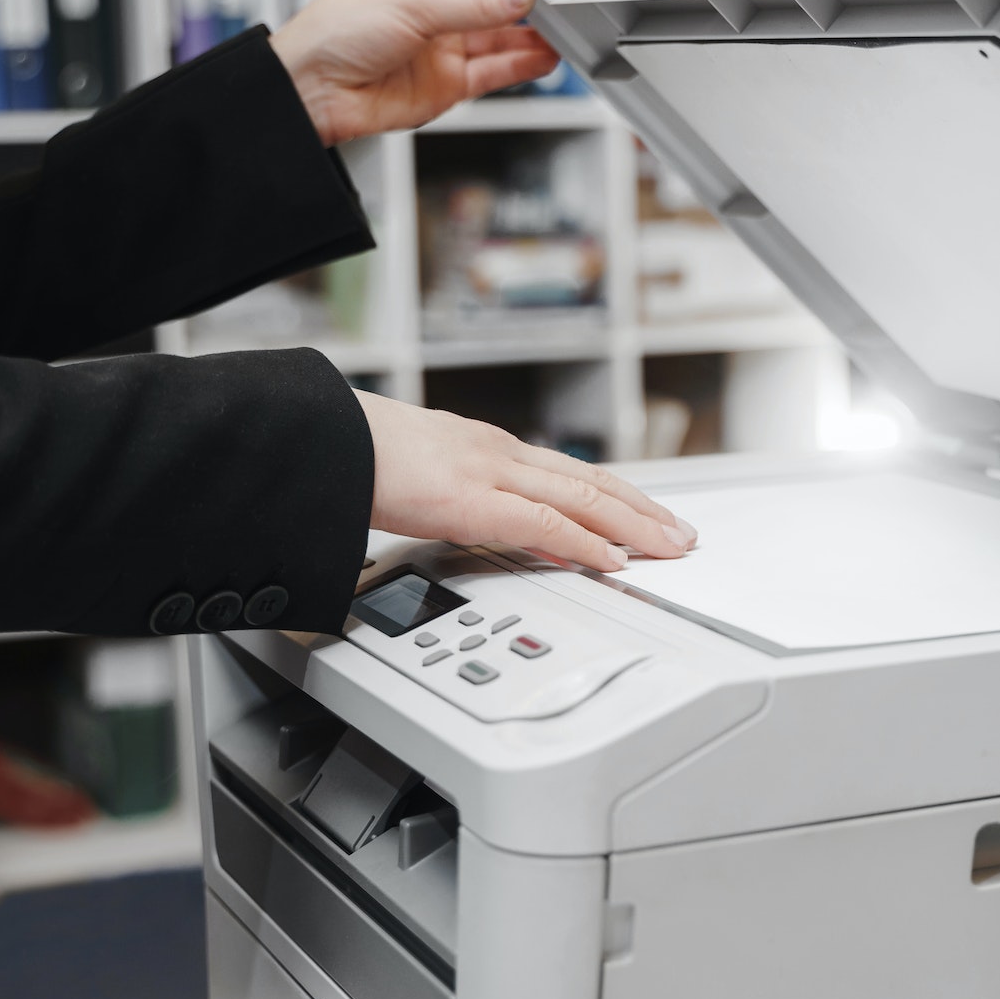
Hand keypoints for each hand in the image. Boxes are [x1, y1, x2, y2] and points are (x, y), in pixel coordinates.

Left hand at [270, 0, 578, 147]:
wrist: (313, 91)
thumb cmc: (338, 32)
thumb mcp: (412, 6)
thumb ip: (473, 6)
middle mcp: (439, 5)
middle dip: (534, 1)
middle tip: (566, 6)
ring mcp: (445, 46)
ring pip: (503, 37)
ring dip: (534, 36)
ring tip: (562, 36)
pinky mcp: (449, 84)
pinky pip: (495, 71)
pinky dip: (521, 66)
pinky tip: (544, 59)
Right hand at [357, 391, 696, 572]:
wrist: (319, 439)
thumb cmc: (355, 459)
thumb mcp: (427, 483)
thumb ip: (471, 507)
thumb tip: (507, 535)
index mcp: (488, 449)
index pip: (570, 472)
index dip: (616, 495)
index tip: (646, 516)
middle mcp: (500, 454)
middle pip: (590, 482)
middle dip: (642, 510)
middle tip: (680, 535)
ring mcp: (489, 471)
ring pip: (582, 496)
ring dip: (633, 524)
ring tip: (668, 547)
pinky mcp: (472, 499)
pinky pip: (543, 522)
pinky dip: (585, 542)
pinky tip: (612, 559)